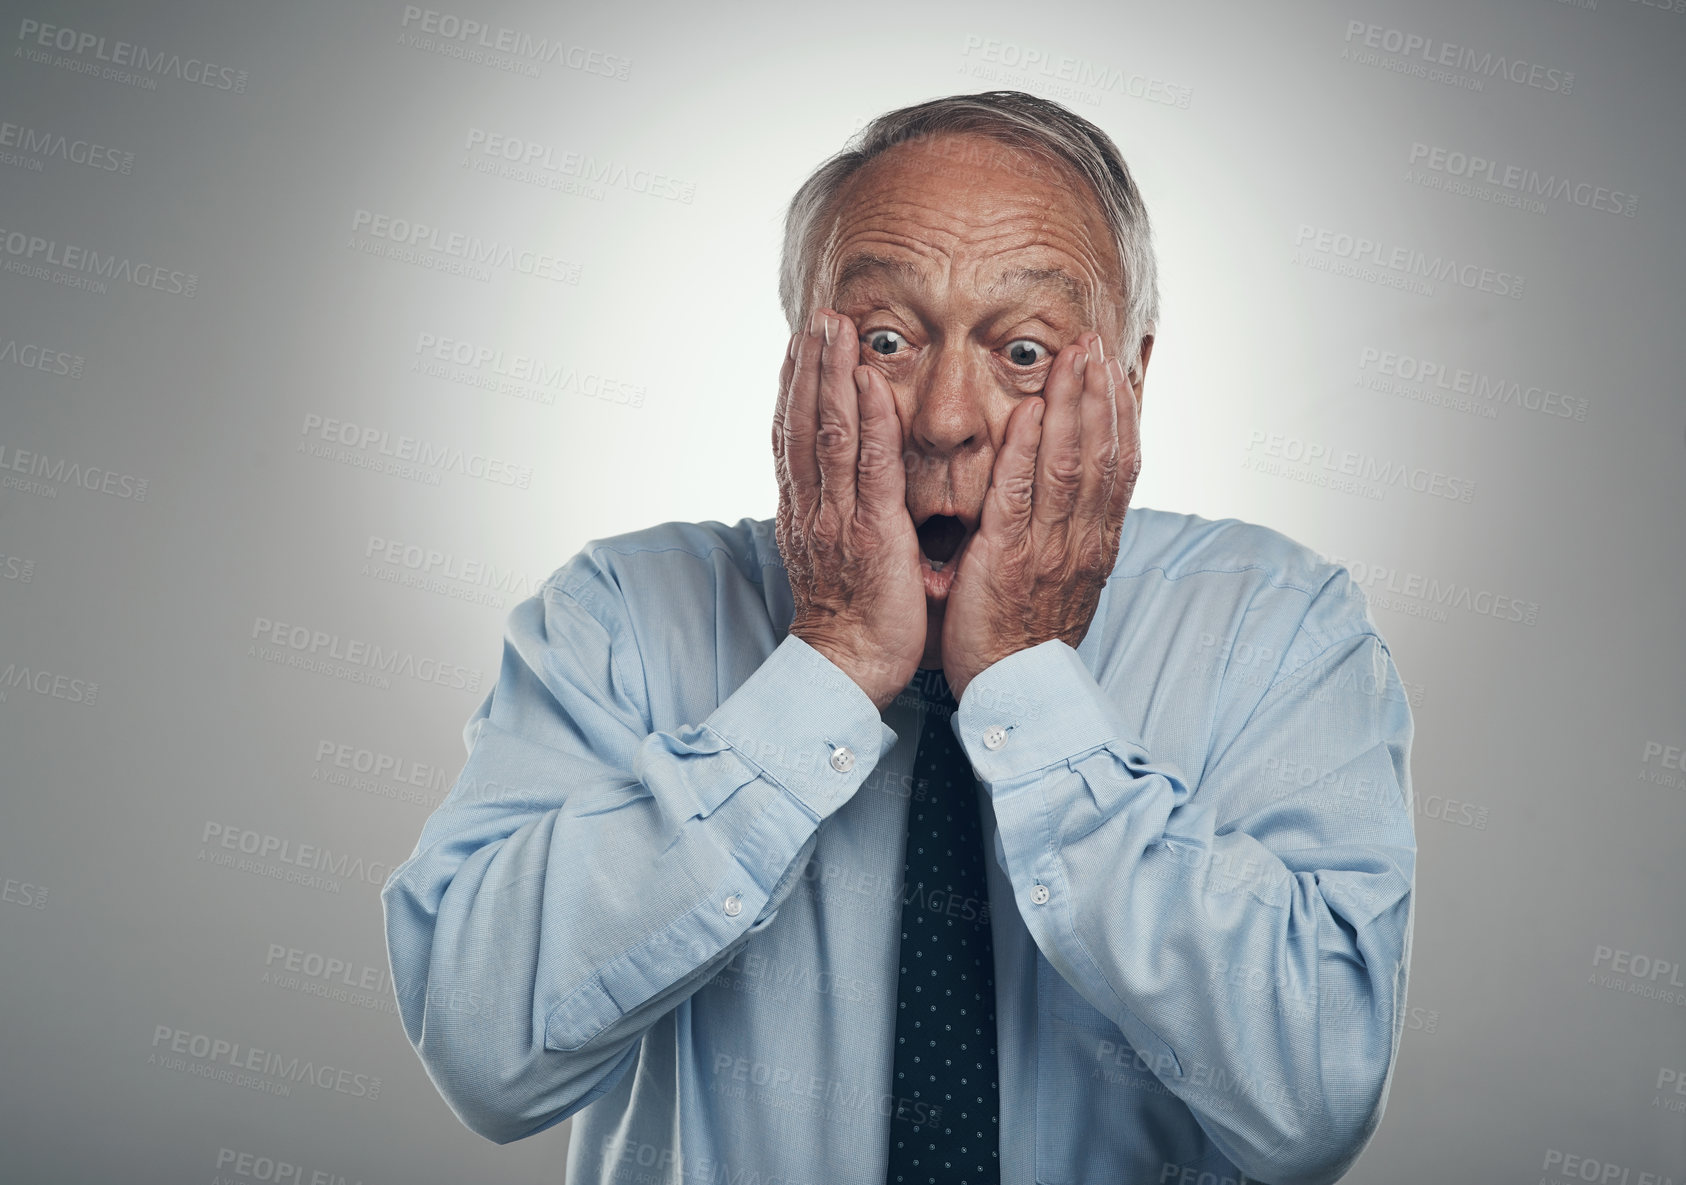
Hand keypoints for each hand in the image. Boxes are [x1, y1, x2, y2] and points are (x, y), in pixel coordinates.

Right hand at [774, 308, 925, 710]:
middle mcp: (811, 507)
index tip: (800, 344)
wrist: (845, 670)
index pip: (791, 437)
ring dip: (832, 374)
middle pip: (802, 423)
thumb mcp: (832, 560)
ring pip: (829, 432)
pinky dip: (869, 420)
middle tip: (817, 317)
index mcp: (803, 513)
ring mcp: (836, 517)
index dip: (794, 387)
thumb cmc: (849, 622)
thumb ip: (834, 518)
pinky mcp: (870, 531)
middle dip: (809, 365)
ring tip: (835, 327)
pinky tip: (869, 381)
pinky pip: (869, 466)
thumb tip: (837, 492)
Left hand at [940, 332, 1140, 699]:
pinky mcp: (1009, 560)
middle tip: (1094, 344)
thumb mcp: (1064, 582)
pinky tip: (1027, 412)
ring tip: (1071, 359)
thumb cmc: (1027, 639)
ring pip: (1068, 465)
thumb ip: (1071, 535)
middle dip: (1098, 394)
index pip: (1119, 467)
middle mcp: (1082, 541)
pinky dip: (1024, 451)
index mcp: (1096, 544)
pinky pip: (1020, 496)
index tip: (1115, 372)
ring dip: (1071, 407)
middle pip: (1101, 454)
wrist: (1014, 693)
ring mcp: (1049, 550)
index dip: (1119, 416)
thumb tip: (1080, 500)